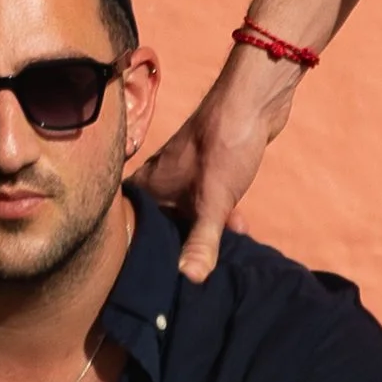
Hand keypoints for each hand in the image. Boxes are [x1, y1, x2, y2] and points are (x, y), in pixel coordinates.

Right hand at [131, 48, 302, 281]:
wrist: (254, 101)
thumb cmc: (224, 145)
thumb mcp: (213, 201)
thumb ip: (201, 242)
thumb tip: (189, 280)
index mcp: (148, 185)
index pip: (126, 224)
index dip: (129, 250)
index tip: (138, 278)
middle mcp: (160, 180)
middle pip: (157, 224)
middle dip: (171, 249)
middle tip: (181, 278)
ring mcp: (184, 175)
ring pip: (185, 214)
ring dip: (199, 234)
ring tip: (211, 261)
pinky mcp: (209, 172)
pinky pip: (206, 204)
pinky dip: (218, 218)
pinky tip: (236, 232)